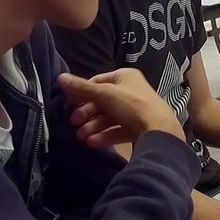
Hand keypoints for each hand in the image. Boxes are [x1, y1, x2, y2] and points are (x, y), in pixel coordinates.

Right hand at [59, 70, 182, 147]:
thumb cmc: (131, 105)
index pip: (98, 81)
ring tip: (81, 136)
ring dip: (94, 126)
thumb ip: (81, 88)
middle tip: (74, 122)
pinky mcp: (139, 128)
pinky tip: (92, 143)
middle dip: (87, 113)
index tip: (71, 104)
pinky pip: (118, 130)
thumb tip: (60, 78)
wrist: (159, 130)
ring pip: (110, 118)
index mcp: (125, 76)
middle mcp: (131, 91)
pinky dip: (105, 136)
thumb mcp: (104, 94)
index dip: (83, 92)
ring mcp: (136, 111)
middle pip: (103, 101)